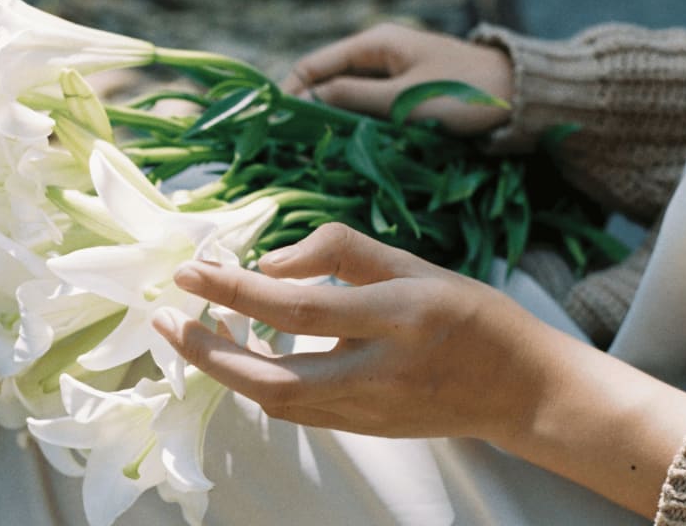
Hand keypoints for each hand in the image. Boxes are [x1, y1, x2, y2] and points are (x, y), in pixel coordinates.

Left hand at [153, 222, 548, 441]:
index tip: (190, 271)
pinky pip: (298, 411)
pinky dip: (259, 384)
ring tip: (192, 333)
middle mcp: (383, 372)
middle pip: (275, 378)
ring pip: (279, 403)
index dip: (237, 289)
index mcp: (401, 317)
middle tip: (165, 322)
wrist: (519, 389)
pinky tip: (239, 356)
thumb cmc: (469, 315)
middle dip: (209, 353)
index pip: (300, 308)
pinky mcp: (366, 431)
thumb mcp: (412, 264)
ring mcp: (373, 411)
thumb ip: (339, 253)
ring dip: (225, 371)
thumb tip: (268, 264)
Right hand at [282, 23, 513, 135]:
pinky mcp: (407, 96)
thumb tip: (307, 100)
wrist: (521, 100)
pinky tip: (344, 148)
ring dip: (329, 121)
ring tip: (310, 151)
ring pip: (346, 98)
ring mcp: (394, 74)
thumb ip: (352, 98)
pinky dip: (353, 126)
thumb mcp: (402, 100)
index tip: (270, 124)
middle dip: (306, 109)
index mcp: (375, 43)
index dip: (288, 92)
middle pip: (327, 81)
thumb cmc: (463, 95)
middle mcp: (380, 54)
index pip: (314, 65)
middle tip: (287, 145)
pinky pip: (368, 108)